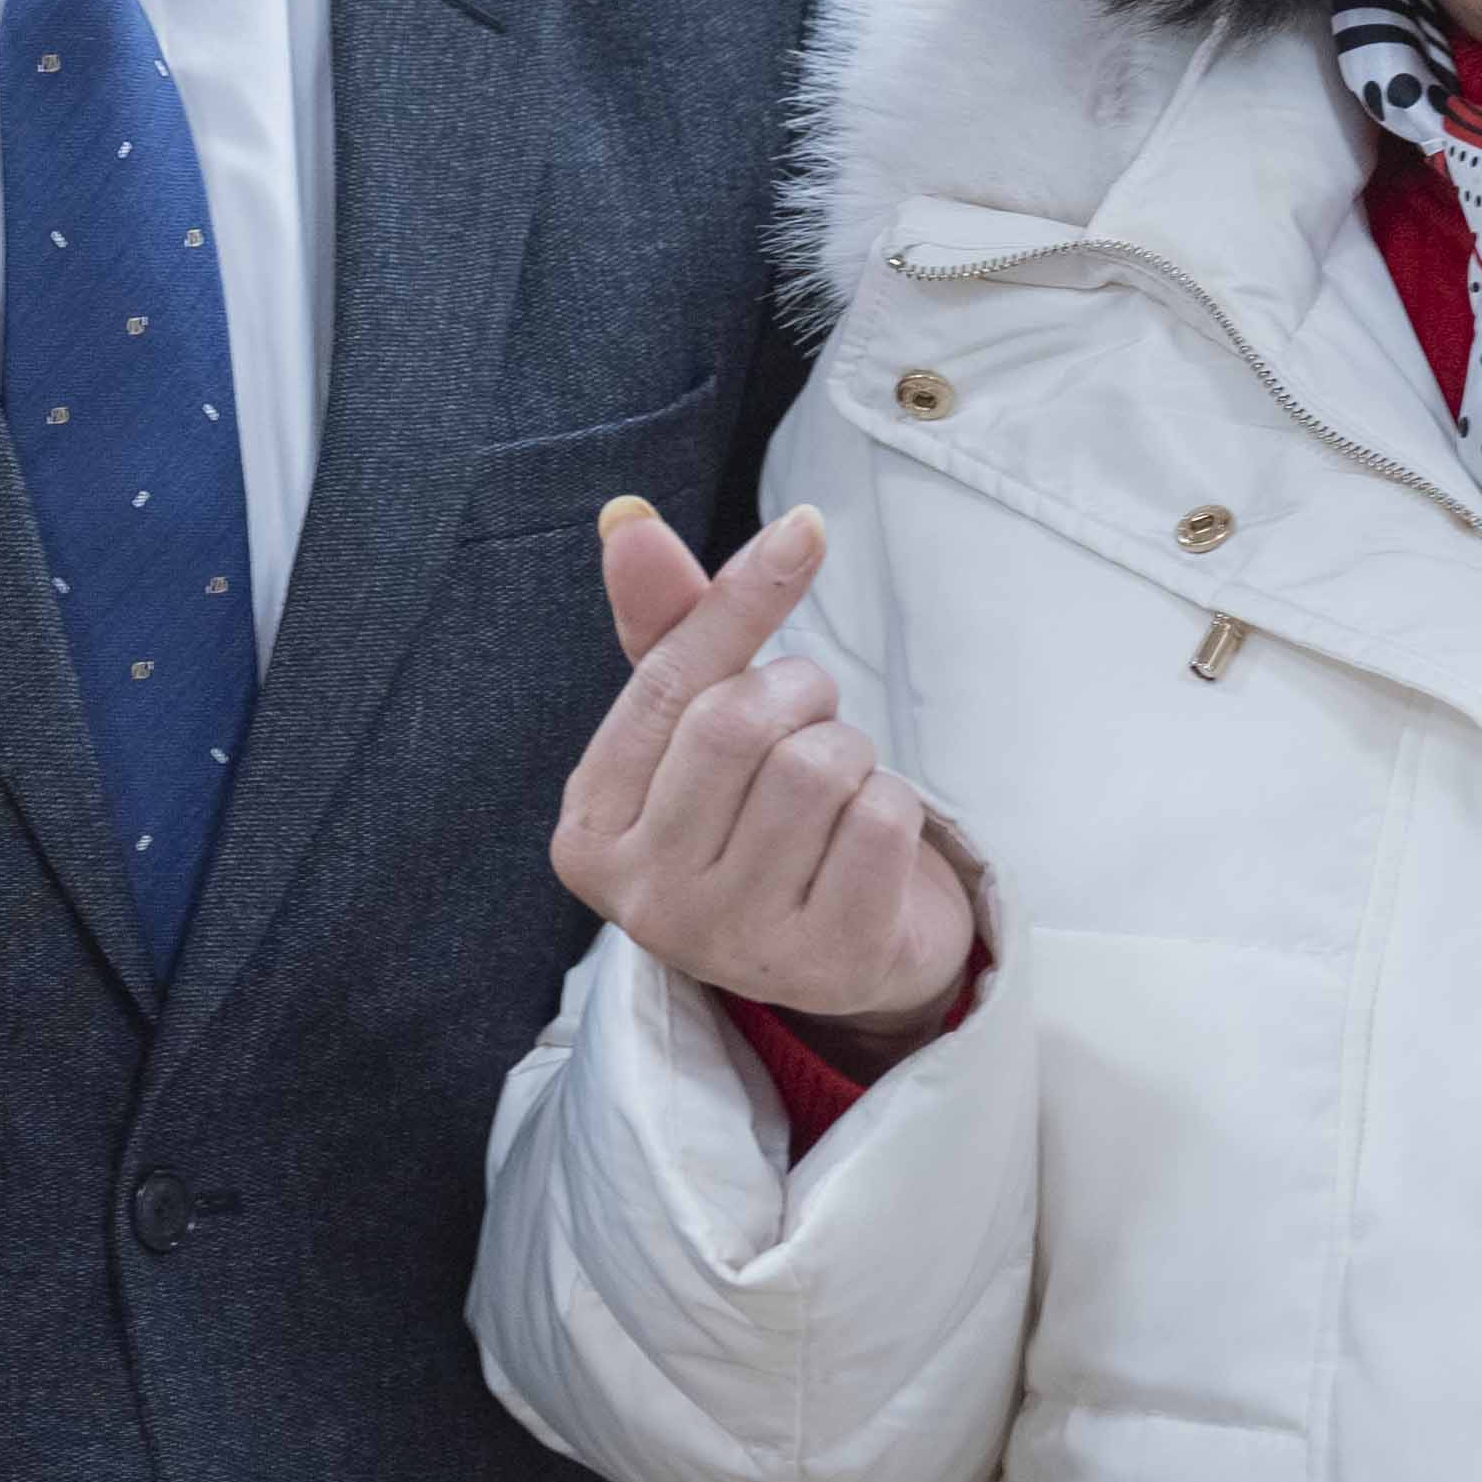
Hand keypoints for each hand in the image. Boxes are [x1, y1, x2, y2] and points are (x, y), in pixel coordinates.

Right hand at [551, 502, 975, 1040]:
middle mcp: (644, 901)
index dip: (741, 600)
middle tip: (810, 713)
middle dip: (799, 691)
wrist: (840, 951)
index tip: (804, 531)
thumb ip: (668, 627)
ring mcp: (733, 944)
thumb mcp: (694, 729)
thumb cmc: (752, 818)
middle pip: (737, 724)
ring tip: (833, 784)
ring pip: (816, 770)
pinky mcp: (828, 965)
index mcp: (588, 833)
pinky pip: (880, 823)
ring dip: (849, 750)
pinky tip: (866, 837)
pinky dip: (893, 803)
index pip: (667, 684)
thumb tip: (626, 516)